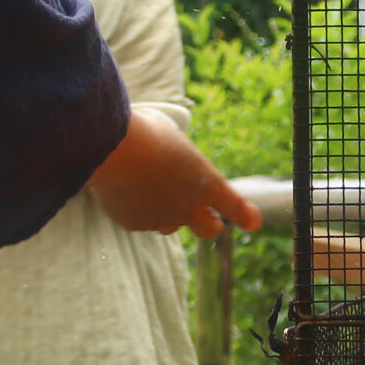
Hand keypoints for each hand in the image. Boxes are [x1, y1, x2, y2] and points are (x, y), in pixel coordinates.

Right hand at [87, 108, 261, 237]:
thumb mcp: (176, 143)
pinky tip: (126, 188)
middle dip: (209, 224)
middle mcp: (190, 207)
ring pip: (171, 225)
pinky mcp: (136, 224)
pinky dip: (138, 209)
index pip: (234, 206)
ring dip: (169, 214)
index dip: (245, 215)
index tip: (253, 222)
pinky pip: (142, 220)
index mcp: (207, 182)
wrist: (112, 149)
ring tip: (152, 190)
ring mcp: (163, 219)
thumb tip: (173, 175)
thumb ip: (184, 165)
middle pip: (210, 230)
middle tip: (204, 216)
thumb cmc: (146, 135)